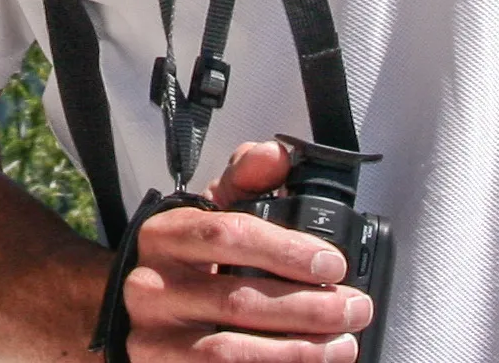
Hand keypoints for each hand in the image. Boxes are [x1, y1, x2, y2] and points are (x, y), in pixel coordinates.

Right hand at [115, 140, 378, 360]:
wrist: (144, 315)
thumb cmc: (188, 261)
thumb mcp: (213, 211)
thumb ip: (247, 178)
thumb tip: (276, 156)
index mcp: (164, 234)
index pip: (228, 235)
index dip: (287, 252)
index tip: (333, 264)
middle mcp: (150, 287)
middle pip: (237, 300)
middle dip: (309, 308)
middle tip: (353, 308)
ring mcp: (151, 339)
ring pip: (229, 353)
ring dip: (297, 351)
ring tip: (342, 345)